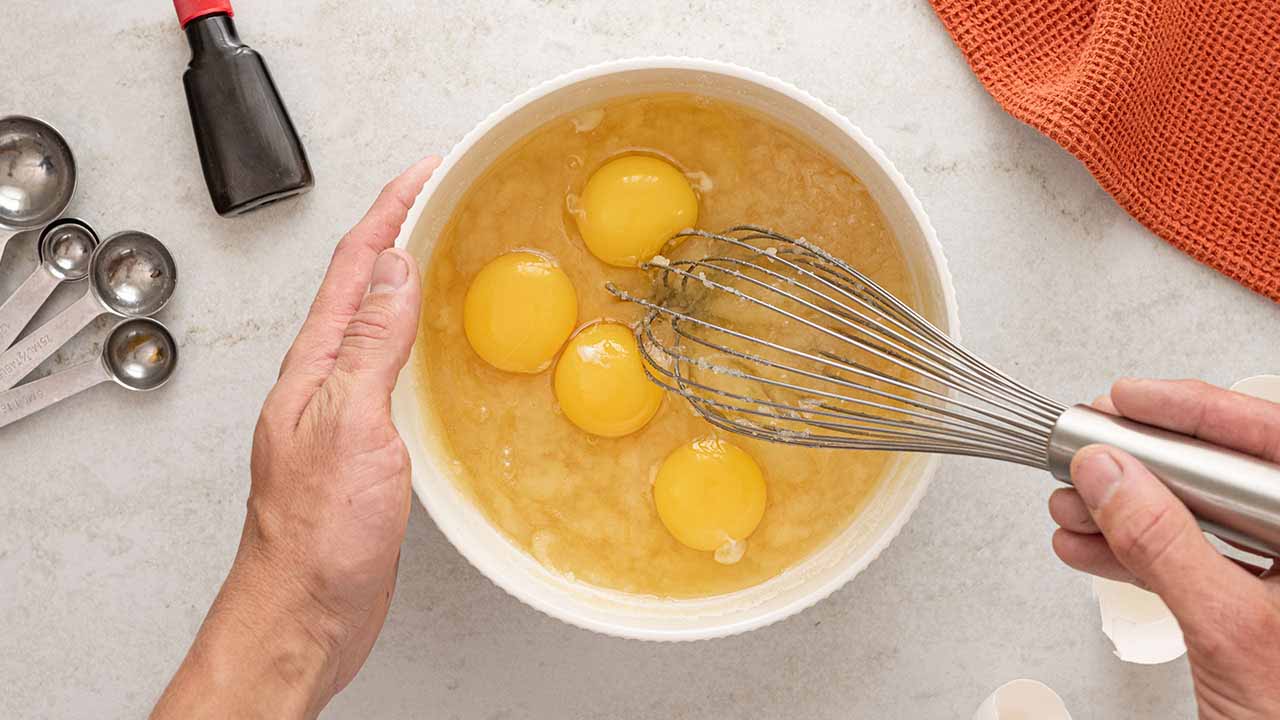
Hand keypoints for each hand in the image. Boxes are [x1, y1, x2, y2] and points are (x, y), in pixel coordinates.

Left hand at [153, 156, 439, 718]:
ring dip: (410, 277)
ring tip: (447, 248)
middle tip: (444, 194)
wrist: (304, 611)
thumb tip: (395, 268)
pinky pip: (394, 367)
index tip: (428, 171)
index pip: (355, 264)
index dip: (391, 209)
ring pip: (380, 323)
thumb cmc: (316, 535)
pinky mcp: (368, 442)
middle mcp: (326, 379)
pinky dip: (419, 336)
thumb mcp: (350, 426)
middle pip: (365, 282)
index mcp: (316, 365)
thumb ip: (371, 346)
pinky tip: (438, 344)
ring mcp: (345, 410)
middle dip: (402, 228)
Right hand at [1049, 378, 1279, 719]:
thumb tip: (1110, 474)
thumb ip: (1164, 545)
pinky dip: (1135, 557)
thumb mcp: (1230, 628)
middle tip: (1086, 449)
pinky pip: (1193, 565)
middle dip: (1141, 467)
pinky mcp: (1257, 613)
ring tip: (1070, 504)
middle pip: (1225, 479)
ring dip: (1124, 513)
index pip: (1271, 439)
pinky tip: (1087, 547)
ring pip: (1201, 522)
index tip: (1128, 398)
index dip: (1195, 411)